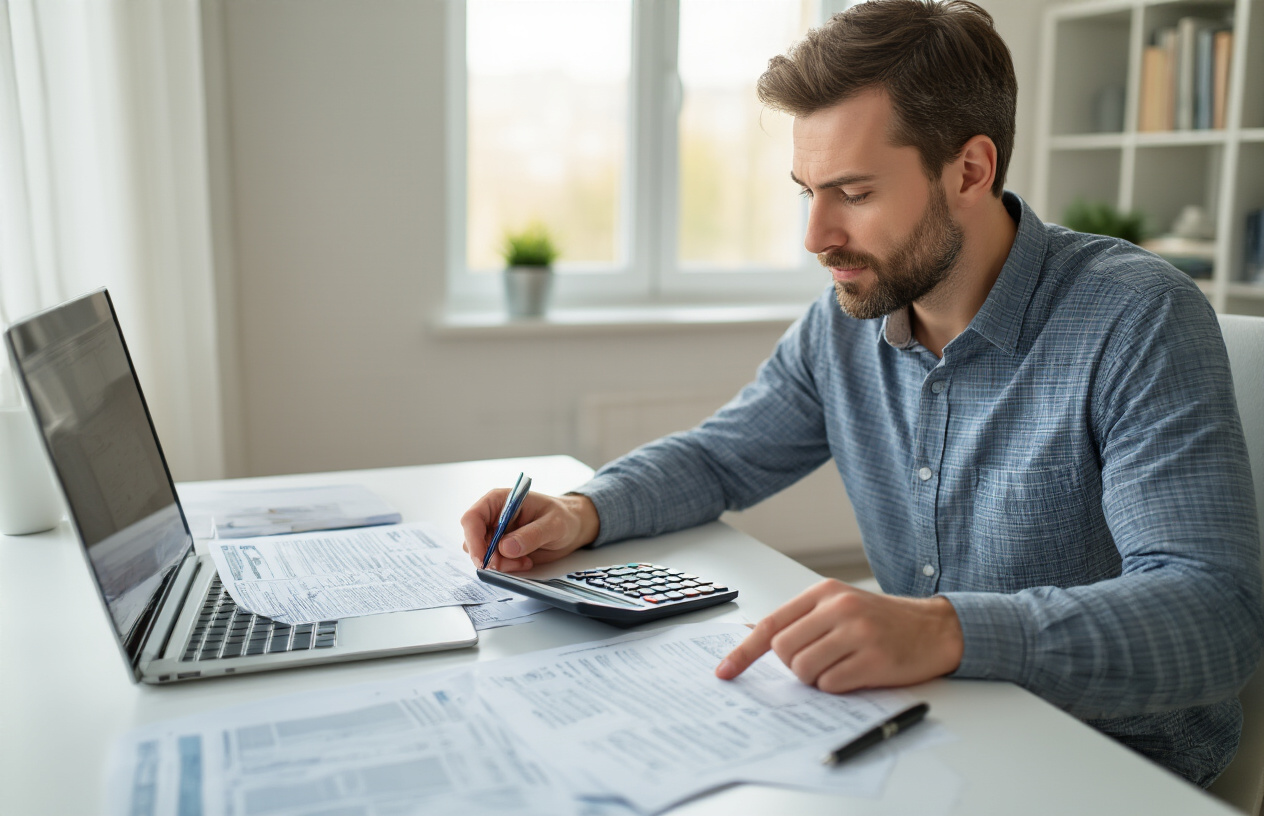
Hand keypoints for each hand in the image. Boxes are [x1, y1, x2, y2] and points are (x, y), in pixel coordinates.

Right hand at [461, 490, 599, 571]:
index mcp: (500, 501)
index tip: (483, 559)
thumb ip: (531, 535)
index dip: (473, 539)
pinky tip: (526, 562)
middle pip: (473, 541)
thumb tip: (505, 548)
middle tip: (514, 564)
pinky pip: (495, 563)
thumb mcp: (554, 524)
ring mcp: (496, 535)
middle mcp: (493, 517)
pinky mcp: (502, 550)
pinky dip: (507, 568)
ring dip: (501, 564)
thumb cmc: (564, 517)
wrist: (573, 527)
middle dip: (489, 557)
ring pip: (483, 555)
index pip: (473, 518)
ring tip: (525, 561)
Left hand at [715, 579, 962, 693]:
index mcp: (823, 593)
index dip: (744, 651)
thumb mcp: (839, 606)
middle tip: (821, 660)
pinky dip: (837, 687)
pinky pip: (831, 685)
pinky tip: (856, 673)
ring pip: (804, 670)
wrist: (934, 628)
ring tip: (840, 666)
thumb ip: (801, 620)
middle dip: (794, 666)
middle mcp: (838, 608)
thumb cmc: (881, 621)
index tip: (725, 672)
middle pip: (784, 651)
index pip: (771, 624)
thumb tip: (753, 637)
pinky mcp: (874, 659)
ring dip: (816, 678)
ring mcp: (857, 632)